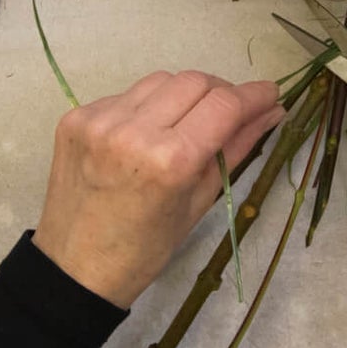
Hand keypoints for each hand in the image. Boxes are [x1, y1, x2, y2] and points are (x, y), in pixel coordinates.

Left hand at [33, 71, 283, 307]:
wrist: (75, 266)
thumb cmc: (145, 248)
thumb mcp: (199, 202)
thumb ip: (236, 148)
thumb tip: (271, 111)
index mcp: (170, 160)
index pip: (224, 104)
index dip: (254, 95)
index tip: (271, 93)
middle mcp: (133, 130)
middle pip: (194, 81)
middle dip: (220, 92)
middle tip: (230, 113)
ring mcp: (99, 120)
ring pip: (160, 81)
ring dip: (183, 96)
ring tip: (186, 124)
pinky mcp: (76, 116)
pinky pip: (126, 96)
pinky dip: (146, 108)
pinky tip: (146, 135)